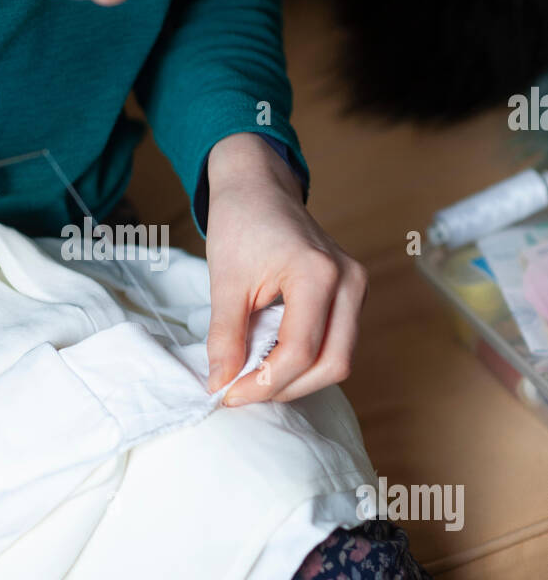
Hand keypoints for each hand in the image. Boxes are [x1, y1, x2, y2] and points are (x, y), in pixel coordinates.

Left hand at [205, 133, 367, 404]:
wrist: (258, 186)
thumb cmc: (242, 223)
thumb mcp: (225, 282)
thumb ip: (225, 337)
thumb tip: (221, 384)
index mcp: (318, 272)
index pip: (300, 351)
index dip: (264, 382)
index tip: (229, 393)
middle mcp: (349, 281)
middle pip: (333, 364)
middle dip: (286, 387)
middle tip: (243, 391)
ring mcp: (357, 287)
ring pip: (340, 358)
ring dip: (299, 378)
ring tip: (255, 376)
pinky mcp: (353, 293)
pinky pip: (339, 342)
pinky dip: (307, 360)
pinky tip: (272, 358)